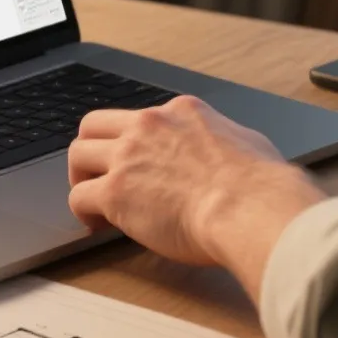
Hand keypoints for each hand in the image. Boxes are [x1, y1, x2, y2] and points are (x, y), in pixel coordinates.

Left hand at [67, 96, 325, 299]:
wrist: (249, 207)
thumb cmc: (260, 185)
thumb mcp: (247, 142)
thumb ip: (225, 142)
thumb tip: (231, 153)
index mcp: (180, 113)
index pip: (141, 118)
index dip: (133, 142)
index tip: (135, 163)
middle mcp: (149, 126)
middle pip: (94, 125)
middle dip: (90, 148)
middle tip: (95, 173)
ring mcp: (128, 157)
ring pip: (77, 155)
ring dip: (80, 177)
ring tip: (90, 201)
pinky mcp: (116, 192)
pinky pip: (79, 197)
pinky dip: (82, 212)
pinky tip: (95, 225)